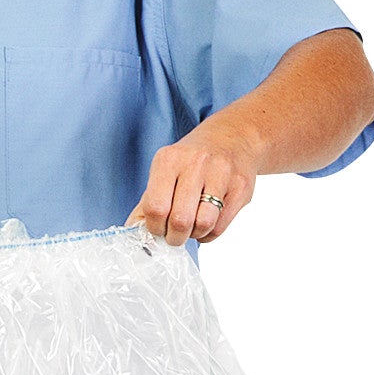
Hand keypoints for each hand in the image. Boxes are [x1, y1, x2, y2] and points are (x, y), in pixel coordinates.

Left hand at [126, 129, 257, 246]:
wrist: (233, 137)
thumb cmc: (192, 161)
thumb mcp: (165, 170)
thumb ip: (147, 202)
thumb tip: (133, 232)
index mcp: (169, 160)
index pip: (155, 208)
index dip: (155, 227)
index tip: (158, 229)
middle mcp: (195, 163)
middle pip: (180, 219)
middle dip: (174, 237)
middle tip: (175, 235)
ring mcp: (221, 174)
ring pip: (203, 224)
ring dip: (195, 235)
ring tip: (192, 228)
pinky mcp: (241, 187)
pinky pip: (221, 226)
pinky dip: (210, 233)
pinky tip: (207, 224)